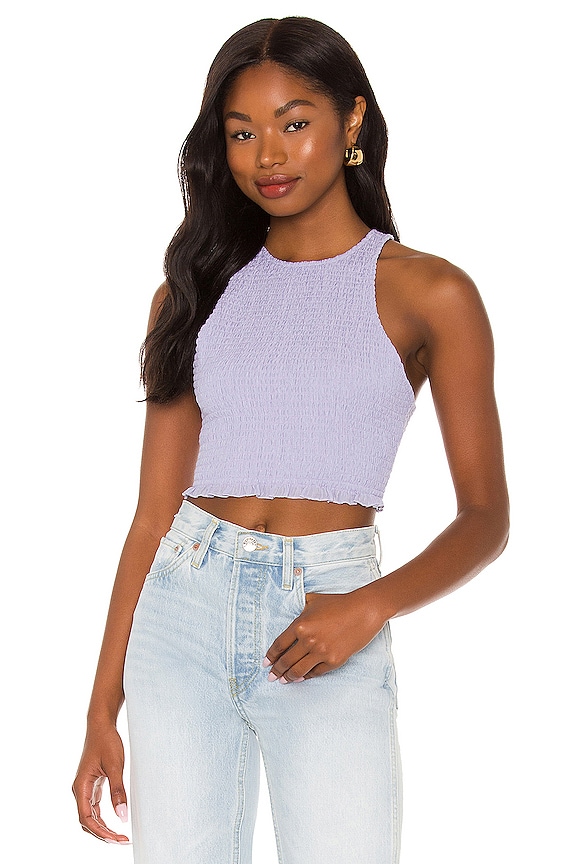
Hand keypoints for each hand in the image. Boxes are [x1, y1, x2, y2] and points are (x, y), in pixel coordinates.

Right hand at [72, 724, 129, 843]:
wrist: (101, 725)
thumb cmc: (106, 741)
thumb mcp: (115, 766)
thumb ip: (118, 791)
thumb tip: (122, 815)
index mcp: (81, 786)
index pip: (87, 818)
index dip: (101, 832)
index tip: (116, 838)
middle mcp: (80, 789)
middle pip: (87, 821)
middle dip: (102, 834)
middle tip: (121, 840)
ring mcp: (85, 788)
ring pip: (90, 815)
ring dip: (103, 827)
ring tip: (119, 835)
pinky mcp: (92, 784)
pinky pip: (94, 807)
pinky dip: (103, 818)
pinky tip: (114, 821)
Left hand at [264, 583, 386, 681]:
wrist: (364, 610)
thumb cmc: (338, 603)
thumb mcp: (313, 600)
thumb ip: (299, 610)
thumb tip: (290, 617)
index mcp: (300, 624)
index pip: (279, 645)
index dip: (270, 656)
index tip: (266, 663)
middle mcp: (308, 640)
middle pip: (286, 660)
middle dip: (276, 670)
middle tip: (271, 676)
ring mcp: (321, 652)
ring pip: (298, 670)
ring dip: (288, 677)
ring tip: (283, 681)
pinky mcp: (334, 661)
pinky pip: (315, 673)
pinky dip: (306, 677)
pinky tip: (301, 678)